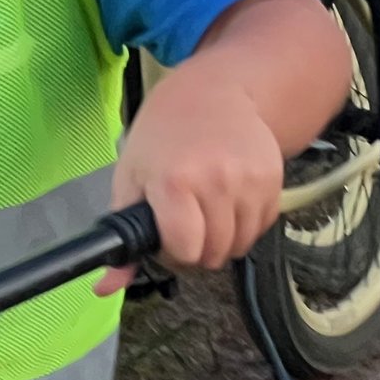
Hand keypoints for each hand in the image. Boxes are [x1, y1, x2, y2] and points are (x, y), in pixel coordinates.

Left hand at [102, 69, 285, 293]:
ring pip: (241, 244)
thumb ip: (122, 236)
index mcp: (175, 182)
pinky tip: (231, 198)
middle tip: (188, 220)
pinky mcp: (273, 176)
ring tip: (208, 209)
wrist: (213, 90)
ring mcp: (249, 179)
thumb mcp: (131, 177)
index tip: (168, 233)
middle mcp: (217, 181)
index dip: (173, 251)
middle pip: (214, 253)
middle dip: (198, 248)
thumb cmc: (163, 135)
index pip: (185, 251)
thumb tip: (106, 289)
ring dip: (224, 238)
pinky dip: (246, 223)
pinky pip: (262, 226)